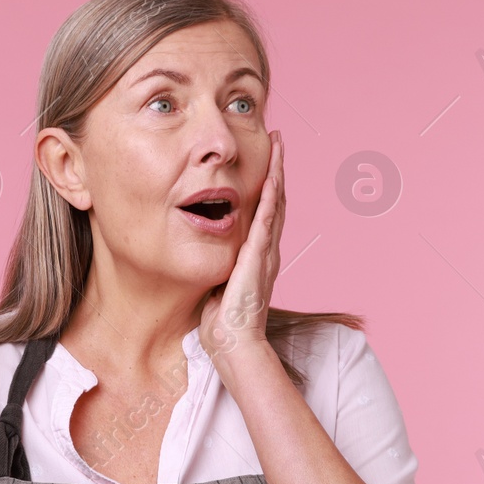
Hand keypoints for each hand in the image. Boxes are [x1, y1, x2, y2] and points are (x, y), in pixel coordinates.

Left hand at [199, 129, 284, 373]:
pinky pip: (268, 220)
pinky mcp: (259, 257)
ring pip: (276, 203)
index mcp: (256, 256)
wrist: (233, 343)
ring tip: (278, 146)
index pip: (264, 212)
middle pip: (276, 200)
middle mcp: (266, 250)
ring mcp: (265, 252)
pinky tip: (272, 176)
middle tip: (277, 140)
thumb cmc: (222, 323)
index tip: (264, 159)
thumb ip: (217, 267)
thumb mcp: (217, 285)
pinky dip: (271, 196)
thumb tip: (204, 256)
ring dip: (277, 173)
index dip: (266, 185)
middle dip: (276, 168)